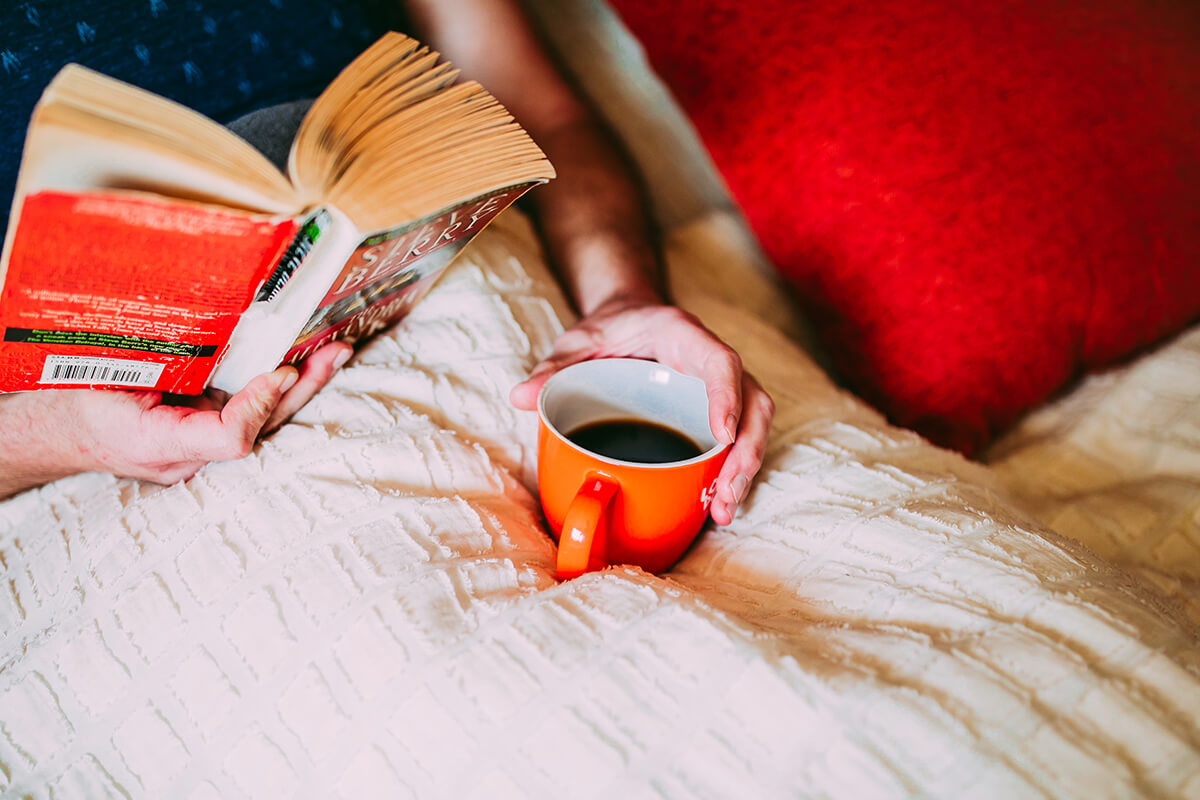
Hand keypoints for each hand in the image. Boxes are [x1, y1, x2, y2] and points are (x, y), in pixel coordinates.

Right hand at [0, 342, 350, 496]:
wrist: (55, 427)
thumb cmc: (74, 402)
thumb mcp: (109, 378)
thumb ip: (159, 367)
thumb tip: (215, 335)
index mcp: (160, 445)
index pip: (230, 439)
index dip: (259, 404)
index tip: (280, 371)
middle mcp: (189, 454)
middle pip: (261, 427)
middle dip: (302, 389)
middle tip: (333, 355)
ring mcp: (199, 444)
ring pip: (261, 419)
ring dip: (299, 385)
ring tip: (334, 353)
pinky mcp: (203, 428)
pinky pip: (247, 410)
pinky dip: (275, 385)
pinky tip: (303, 359)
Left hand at [510, 296, 773, 524]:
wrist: (628, 317)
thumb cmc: (610, 328)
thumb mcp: (578, 340)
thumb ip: (554, 366)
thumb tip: (521, 396)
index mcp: (683, 335)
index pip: (719, 362)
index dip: (727, 397)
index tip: (723, 435)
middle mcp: (710, 359)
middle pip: (753, 401)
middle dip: (746, 451)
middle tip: (724, 493)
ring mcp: (719, 386)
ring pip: (754, 423)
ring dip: (745, 468)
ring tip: (722, 509)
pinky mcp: (716, 408)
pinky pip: (740, 437)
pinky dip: (733, 470)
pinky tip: (717, 504)